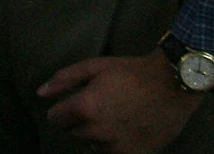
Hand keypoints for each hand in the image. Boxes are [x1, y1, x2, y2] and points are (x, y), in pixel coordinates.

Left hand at [39, 51, 203, 153]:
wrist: (173, 85)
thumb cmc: (132, 72)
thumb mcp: (95, 66)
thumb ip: (64, 80)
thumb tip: (40, 94)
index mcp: (85, 108)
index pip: (55, 119)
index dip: (63, 109)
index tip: (74, 102)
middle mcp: (98, 132)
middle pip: (73, 134)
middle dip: (80, 121)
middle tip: (100, 105)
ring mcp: (117, 148)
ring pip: (92, 145)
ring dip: (97, 134)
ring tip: (115, 116)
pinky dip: (114, 144)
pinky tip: (126, 128)